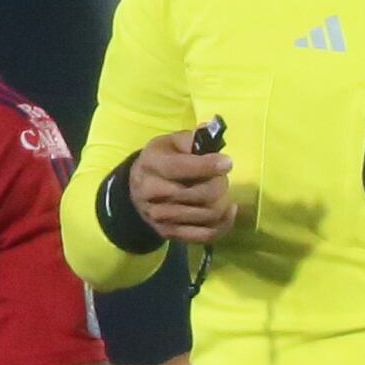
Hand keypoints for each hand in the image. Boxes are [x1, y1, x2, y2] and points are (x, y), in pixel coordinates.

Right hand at [126, 129, 238, 247]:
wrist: (136, 192)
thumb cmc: (161, 161)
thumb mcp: (169, 143)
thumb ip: (190, 139)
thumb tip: (209, 129)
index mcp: (152, 164)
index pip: (180, 168)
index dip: (207, 166)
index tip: (227, 163)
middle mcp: (152, 192)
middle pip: (202, 194)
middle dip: (220, 184)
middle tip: (222, 177)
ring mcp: (161, 217)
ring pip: (208, 214)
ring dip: (223, 202)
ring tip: (221, 191)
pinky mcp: (171, 234)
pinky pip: (207, 235)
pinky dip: (224, 223)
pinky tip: (228, 210)